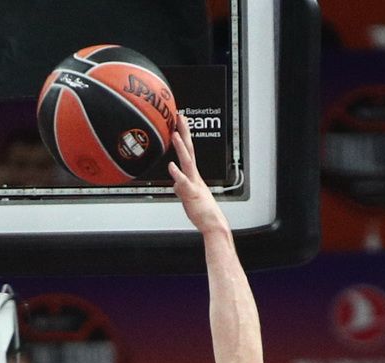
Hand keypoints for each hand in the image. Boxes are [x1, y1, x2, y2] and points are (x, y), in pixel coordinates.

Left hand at [165, 115, 227, 236]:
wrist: (212, 223)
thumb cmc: (202, 211)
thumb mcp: (188, 196)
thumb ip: (181, 187)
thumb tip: (176, 183)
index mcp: (194, 175)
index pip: (187, 150)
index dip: (184, 135)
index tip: (179, 121)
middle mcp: (194, 176)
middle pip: (189, 149)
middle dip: (184, 132)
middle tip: (179, 116)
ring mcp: (194, 183)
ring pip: (187, 162)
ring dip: (181, 148)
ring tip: (175, 134)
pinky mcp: (192, 194)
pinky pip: (184, 183)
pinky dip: (178, 174)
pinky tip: (171, 166)